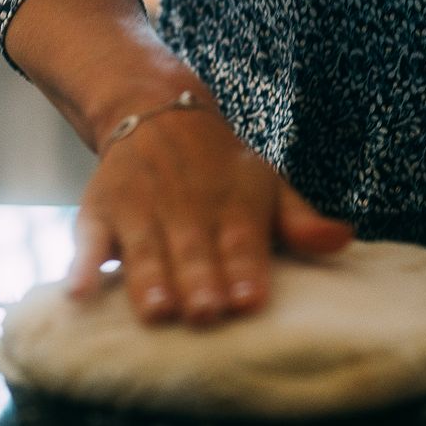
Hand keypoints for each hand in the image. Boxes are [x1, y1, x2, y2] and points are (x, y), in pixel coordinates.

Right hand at [69, 103, 352, 324]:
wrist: (156, 111)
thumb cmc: (222, 167)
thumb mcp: (267, 184)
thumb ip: (300, 221)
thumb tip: (344, 240)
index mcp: (234, 203)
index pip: (243, 241)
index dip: (247, 269)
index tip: (251, 299)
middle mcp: (187, 206)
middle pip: (195, 249)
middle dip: (201, 281)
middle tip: (206, 313)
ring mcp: (140, 209)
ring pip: (146, 249)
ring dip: (150, 280)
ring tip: (158, 311)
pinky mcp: (100, 211)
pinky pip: (89, 239)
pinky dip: (83, 263)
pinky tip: (80, 292)